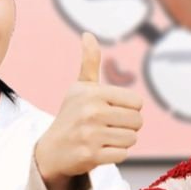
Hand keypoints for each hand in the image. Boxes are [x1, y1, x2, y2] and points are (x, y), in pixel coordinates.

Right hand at [33, 33, 142, 189]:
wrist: (52, 150)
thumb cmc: (72, 115)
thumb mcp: (80, 87)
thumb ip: (89, 62)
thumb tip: (87, 34)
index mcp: (93, 93)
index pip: (137, 102)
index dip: (129, 108)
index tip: (111, 111)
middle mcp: (91, 111)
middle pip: (138, 121)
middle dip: (127, 126)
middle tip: (108, 127)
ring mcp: (90, 135)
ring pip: (132, 139)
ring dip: (121, 141)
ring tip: (103, 138)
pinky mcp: (91, 155)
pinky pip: (122, 155)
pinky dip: (115, 154)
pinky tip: (99, 150)